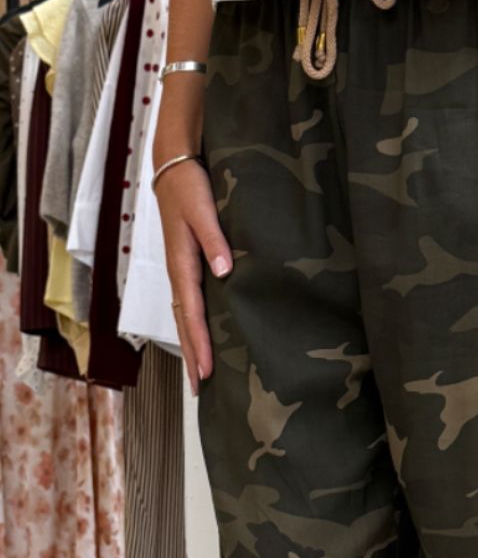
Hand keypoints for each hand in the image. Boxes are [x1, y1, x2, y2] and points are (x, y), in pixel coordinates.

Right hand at [153, 156, 232, 395]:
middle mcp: (178, 272)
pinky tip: (199, 340)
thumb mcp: (203, 210)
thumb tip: (225, 271)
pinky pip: (186, 305)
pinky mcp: (184, 266)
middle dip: (191, 357)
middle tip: (199, 390)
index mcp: (182, 263)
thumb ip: (215, 240)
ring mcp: (179, 271)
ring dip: (190, 347)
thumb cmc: (190, 187)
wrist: (173, 166)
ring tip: (198, 376)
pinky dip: (191, 327)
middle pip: (183, 324)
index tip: (206, 372)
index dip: (199, 344)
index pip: (191, 313)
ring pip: (183, 318)